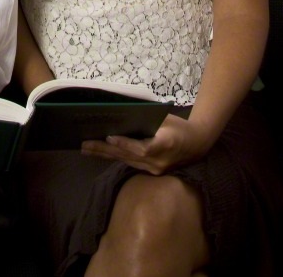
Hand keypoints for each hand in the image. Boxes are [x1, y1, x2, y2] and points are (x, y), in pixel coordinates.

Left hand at [80, 114, 208, 175]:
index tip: (109, 137)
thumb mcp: (166, 118)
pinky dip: (115, 157)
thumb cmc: (180, 126)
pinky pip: (130, 163)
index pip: (142, 148)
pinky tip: (101, 153)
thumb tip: (121, 112)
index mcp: (165, 145)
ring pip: (126, 161)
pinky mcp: (152, 171)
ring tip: (85, 149)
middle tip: (84, 144)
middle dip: (104, 150)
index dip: (125, 144)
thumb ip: (146, 119)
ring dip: (104, 155)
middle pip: (128, 156)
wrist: (198, 144)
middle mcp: (158, 161)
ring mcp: (155, 169)